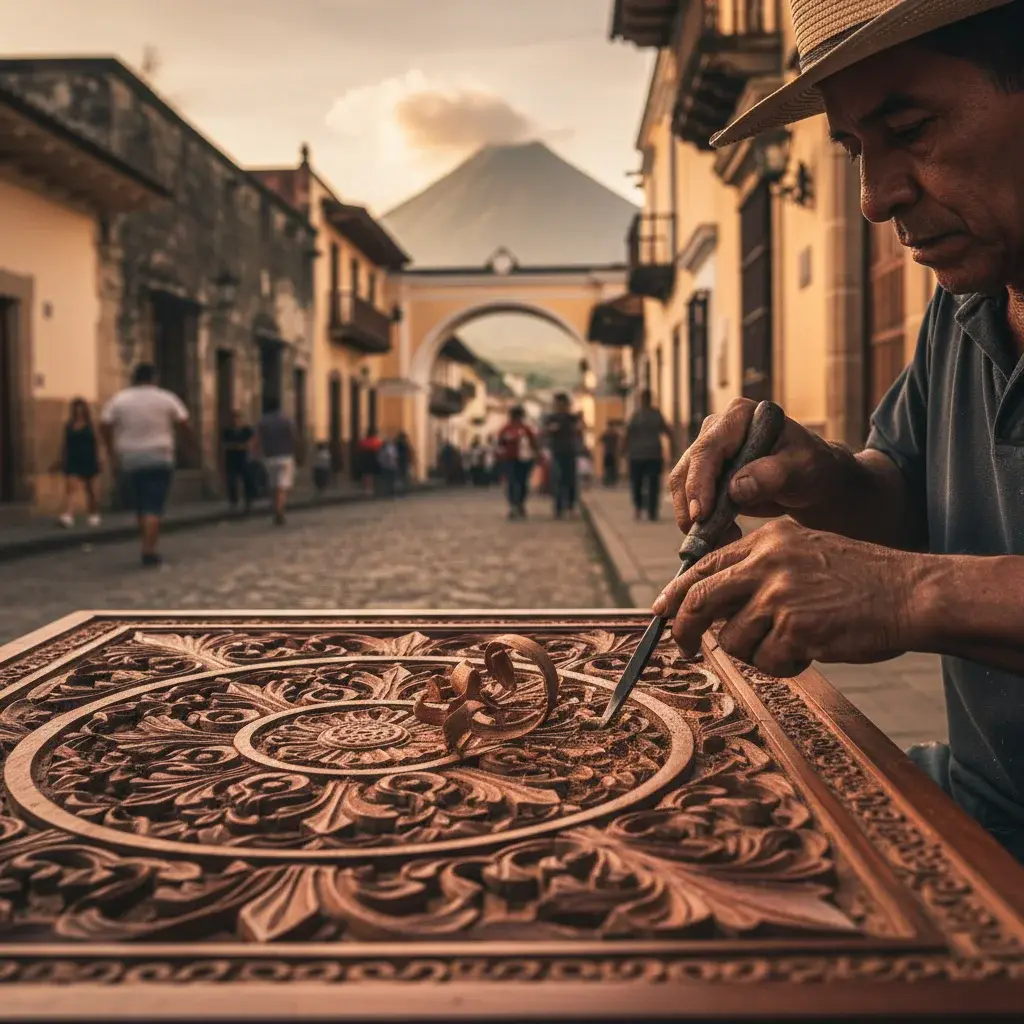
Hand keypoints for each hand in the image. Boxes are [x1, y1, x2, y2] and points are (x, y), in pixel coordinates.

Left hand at [652, 519, 926, 676]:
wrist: (913, 593)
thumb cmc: (861, 580)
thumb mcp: (804, 554)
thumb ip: (758, 571)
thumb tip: (708, 606)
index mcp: (767, 541)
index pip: (704, 566)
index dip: (676, 594)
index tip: (661, 612)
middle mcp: (767, 562)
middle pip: (699, 601)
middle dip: (683, 630)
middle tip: (684, 651)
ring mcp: (780, 595)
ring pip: (732, 640)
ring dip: (756, 653)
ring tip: (793, 643)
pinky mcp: (796, 627)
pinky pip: (767, 662)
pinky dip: (785, 666)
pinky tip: (812, 651)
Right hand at [669, 398, 839, 533]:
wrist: (812, 481)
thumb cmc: (812, 468)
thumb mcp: (802, 469)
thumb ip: (773, 474)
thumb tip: (735, 488)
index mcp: (739, 416)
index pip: (708, 449)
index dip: (698, 482)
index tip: (701, 514)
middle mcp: (716, 429)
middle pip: (687, 468)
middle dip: (692, 507)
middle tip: (709, 539)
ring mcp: (708, 452)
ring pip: (682, 487)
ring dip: (693, 519)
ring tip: (721, 540)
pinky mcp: (705, 475)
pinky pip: (690, 499)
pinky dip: (699, 522)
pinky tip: (720, 537)